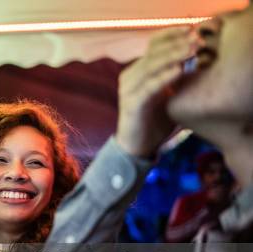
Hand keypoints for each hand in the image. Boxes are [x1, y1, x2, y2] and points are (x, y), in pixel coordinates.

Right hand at [115, 27, 202, 157]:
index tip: (192, 31)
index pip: (153, 45)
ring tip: (190, 51)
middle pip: (152, 53)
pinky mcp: (131, 104)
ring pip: (150, 67)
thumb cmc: (154, 120)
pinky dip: (164, 77)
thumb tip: (197, 61)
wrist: (137, 146)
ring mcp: (128, 90)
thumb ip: (175, 78)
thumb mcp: (167, 94)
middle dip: (176, 45)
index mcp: (137, 71)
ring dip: (172, 57)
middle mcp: (129, 77)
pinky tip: (179, 70)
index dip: (171, 35)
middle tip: (196, 41)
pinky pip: (148, 87)